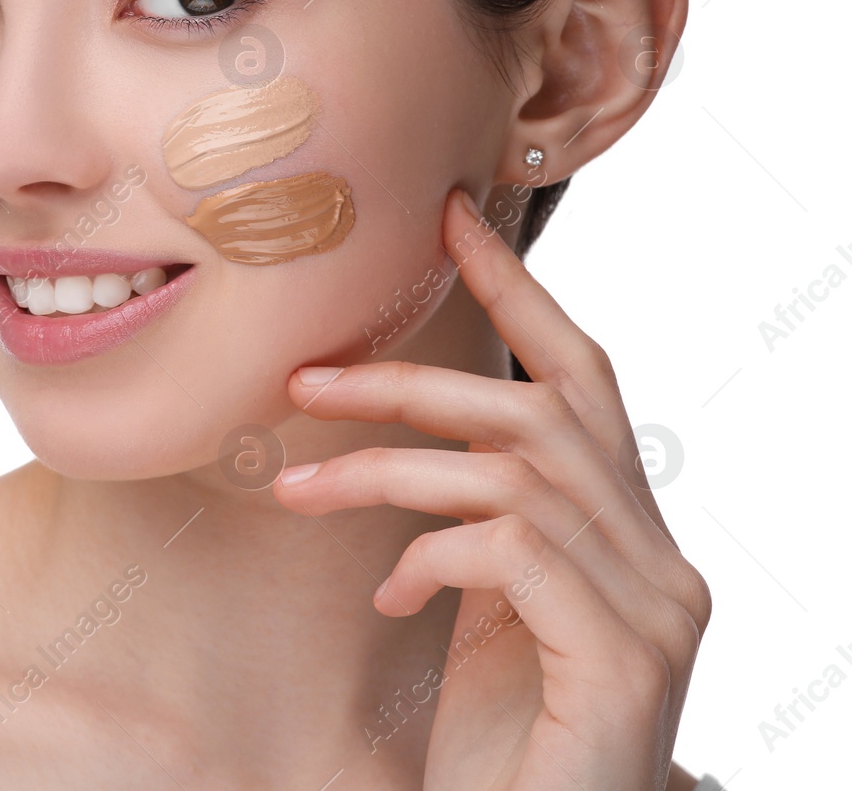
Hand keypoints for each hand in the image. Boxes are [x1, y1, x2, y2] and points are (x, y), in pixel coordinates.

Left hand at [272, 187, 710, 789]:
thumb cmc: (505, 745)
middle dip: (413, 378)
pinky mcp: (622, 659)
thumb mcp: (484, 611)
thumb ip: (478, 528)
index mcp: (626, 533)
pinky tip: (390, 596)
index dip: (520, 290)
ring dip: (385, 469)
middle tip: (305, 377)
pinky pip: (512, 550)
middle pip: (541, 409)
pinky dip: (431, 554)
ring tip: (297, 489)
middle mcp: (661, 560)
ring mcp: (654, 609)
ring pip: (512, 471)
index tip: (450, 220)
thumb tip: (402, 450)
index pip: (584, 380)